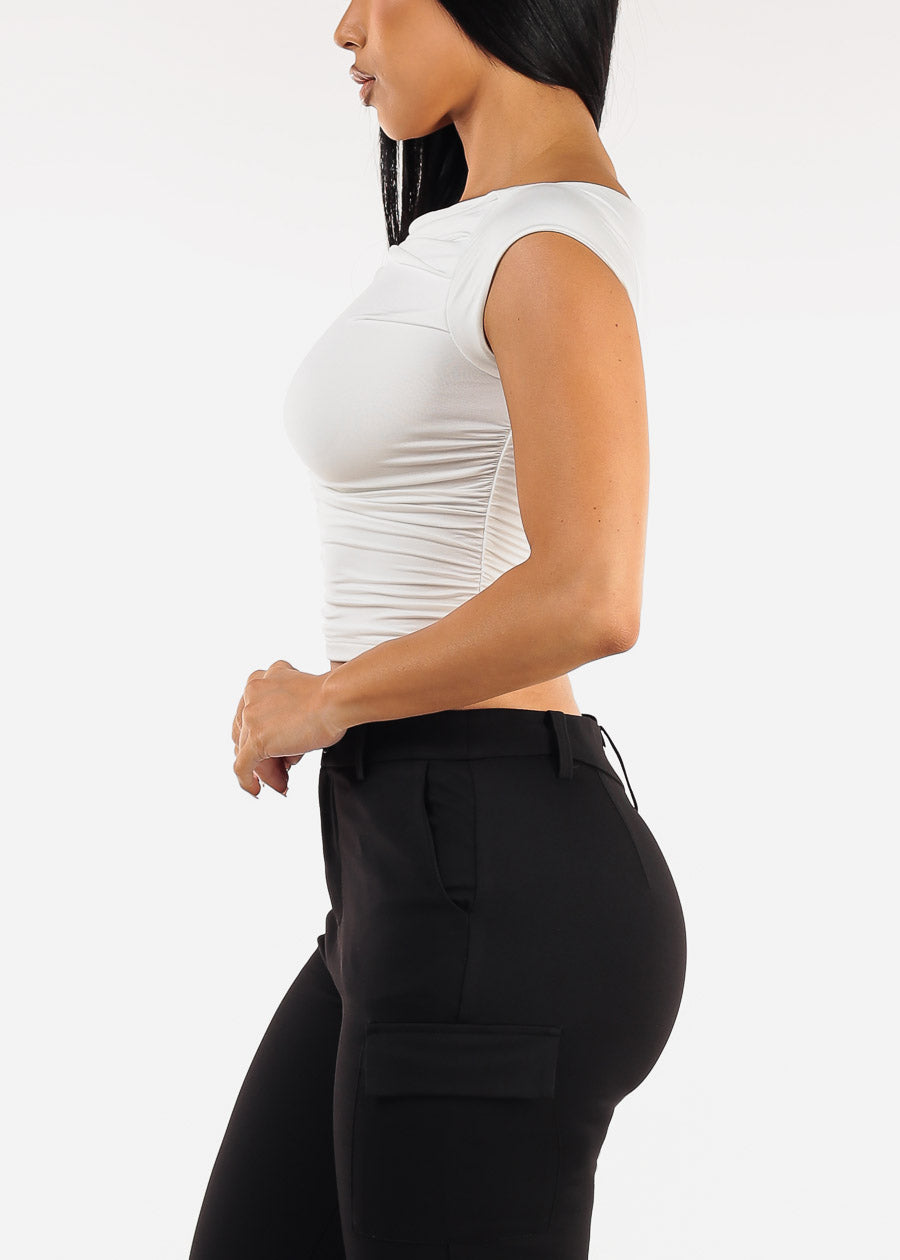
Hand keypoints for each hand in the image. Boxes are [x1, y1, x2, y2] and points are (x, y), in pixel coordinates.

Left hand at [232, 660, 345, 796]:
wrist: (337, 699)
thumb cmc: (330, 698)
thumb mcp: (299, 697)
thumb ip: (283, 712)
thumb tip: (281, 745)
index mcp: (260, 679)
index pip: (250, 715)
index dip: (262, 735)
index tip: (274, 750)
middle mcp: (250, 694)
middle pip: (246, 733)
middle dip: (263, 754)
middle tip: (280, 770)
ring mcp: (251, 716)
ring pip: (247, 751)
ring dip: (266, 769)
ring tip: (282, 781)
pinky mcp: (257, 738)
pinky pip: (242, 766)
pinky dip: (247, 781)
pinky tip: (256, 790)